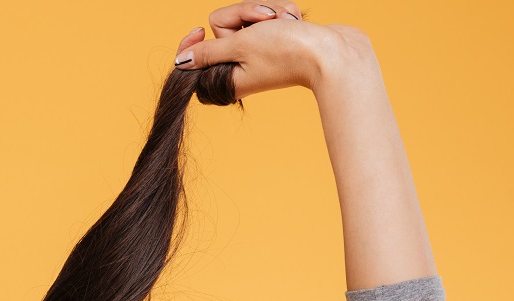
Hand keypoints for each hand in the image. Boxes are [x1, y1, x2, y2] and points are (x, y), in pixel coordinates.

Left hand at [173, 4, 365, 99]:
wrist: (331, 51)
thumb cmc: (287, 51)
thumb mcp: (240, 46)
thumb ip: (209, 52)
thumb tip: (181, 61)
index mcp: (226, 76)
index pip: (197, 54)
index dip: (194, 41)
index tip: (198, 31)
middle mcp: (241, 65)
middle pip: (224, 24)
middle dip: (245, 14)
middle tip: (265, 22)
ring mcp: (260, 50)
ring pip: (248, 15)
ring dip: (268, 11)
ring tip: (284, 23)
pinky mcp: (277, 38)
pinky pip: (269, 15)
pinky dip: (281, 13)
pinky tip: (293, 22)